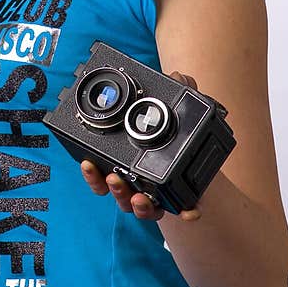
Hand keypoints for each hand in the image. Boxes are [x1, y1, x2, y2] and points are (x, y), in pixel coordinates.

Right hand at [79, 71, 201, 222]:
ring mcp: (154, 196)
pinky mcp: (178, 201)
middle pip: (116, 192)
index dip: (92, 173)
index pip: (101, 172)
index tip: (88, 164)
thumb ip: (175, 90)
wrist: (199, 156)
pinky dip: (183, 211)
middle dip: (111, 187)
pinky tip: (190, 211)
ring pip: (138, 207)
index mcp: (123, 163)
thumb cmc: (176, 134)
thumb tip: (178, 75)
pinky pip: (178, 210)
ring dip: (137, 205)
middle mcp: (134, 183)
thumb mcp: (174, 110)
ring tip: (140, 197)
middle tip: (112, 177)